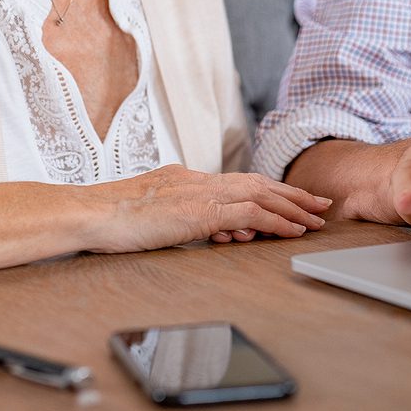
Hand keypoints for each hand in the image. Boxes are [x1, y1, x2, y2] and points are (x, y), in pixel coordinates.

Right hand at [83, 165, 330, 253]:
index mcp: (186, 179)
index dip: (268, 190)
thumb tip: (211, 229)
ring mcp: (200, 193)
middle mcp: (198, 180)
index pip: (237, 182)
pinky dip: (275, 221)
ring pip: (260, 195)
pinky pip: (249, 215)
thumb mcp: (153, 215)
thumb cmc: (111, 220)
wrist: (90, 214)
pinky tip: (293, 230)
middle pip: (256, 182)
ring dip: (292, 207)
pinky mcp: (200, 211)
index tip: (290, 199)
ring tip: (316, 219)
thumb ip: (182, 217)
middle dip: (291, 194)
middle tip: (319, 204)